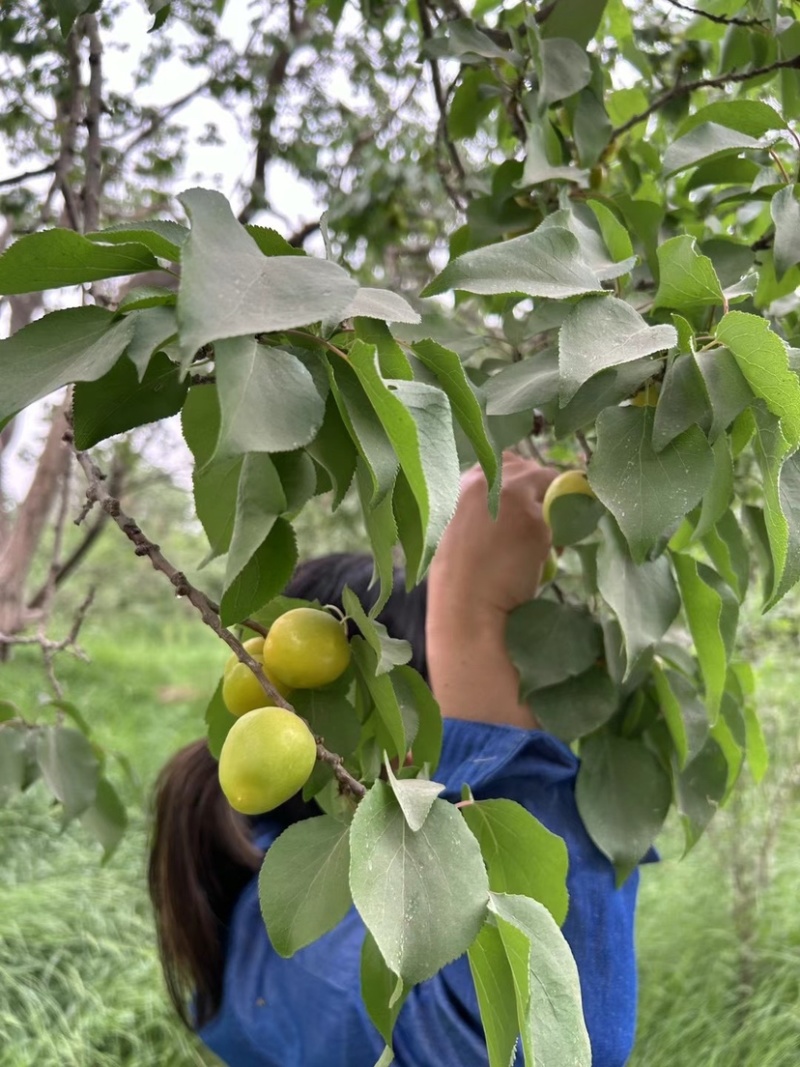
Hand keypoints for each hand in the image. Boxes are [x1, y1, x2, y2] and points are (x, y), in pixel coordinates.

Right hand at [425, 454, 559, 729]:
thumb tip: (518, 503)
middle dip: (540, 493)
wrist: (465, 612)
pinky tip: (544, 562)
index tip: (525, 507)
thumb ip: (482, 511)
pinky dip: (560, 537)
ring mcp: (510, 495)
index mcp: (458, 485)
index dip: (518, 484)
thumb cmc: (458, 586)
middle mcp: (483, 480)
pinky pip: (562, 516)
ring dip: (553, 512)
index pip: (500, 465)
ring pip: (551, 487)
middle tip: (540, 528)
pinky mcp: (535, 518)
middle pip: (528, 469)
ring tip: (542, 549)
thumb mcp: (458, 535)